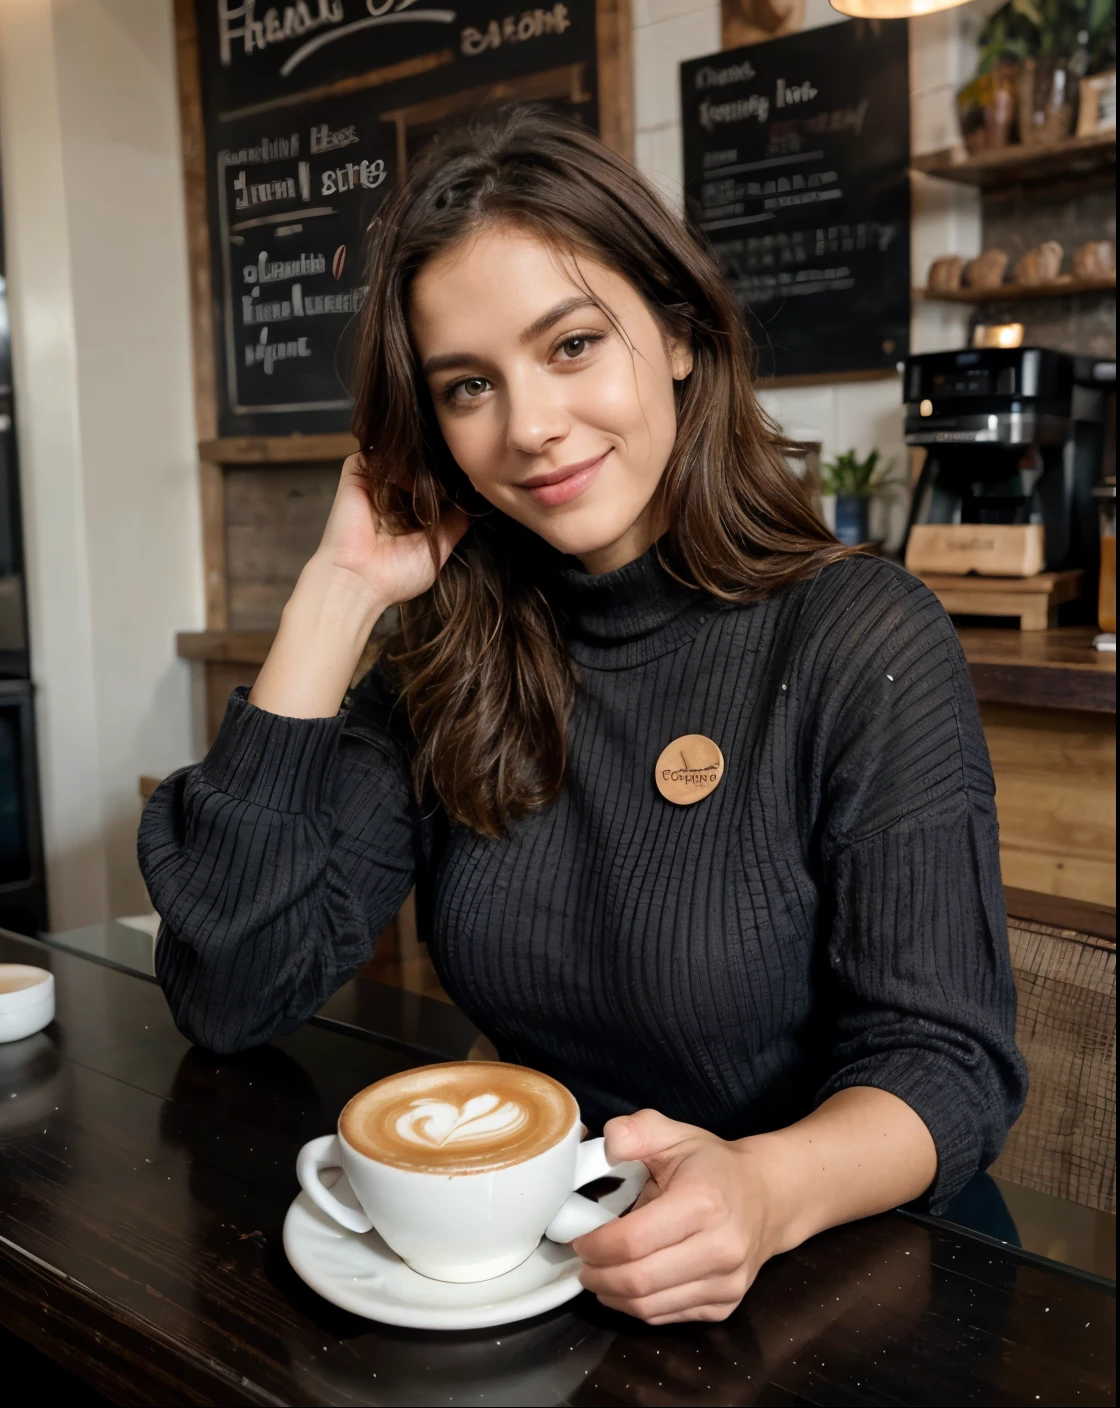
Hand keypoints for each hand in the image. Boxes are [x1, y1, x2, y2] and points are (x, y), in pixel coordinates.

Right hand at [250, 455, 467, 719]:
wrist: (358, 582)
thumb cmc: (394, 576)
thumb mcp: (439, 549)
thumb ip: (456, 524)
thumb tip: (472, 502)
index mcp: (409, 514)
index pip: (433, 485)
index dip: (451, 482)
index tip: (470, 484)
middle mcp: (392, 497)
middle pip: (419, 467)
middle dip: (438, 471)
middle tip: (458, 475)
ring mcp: (374, 485)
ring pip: (400, 459)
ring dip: (420, 467)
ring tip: (437, 486)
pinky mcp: (355, 475)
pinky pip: (376, 455)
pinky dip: (396, 464)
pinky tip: (411, 482)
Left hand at [573, 1110, 783, 1324]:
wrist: (768, 1196)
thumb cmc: (714, 1166)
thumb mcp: (676, 1134)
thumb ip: (637, 1131)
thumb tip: (608, 1143)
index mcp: (703, 1203)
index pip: (633, 1240)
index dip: (596, 1245)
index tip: (579, 1239)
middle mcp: (721, 1248)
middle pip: (639, 1280)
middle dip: (598, 1276)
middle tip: (582, 1264)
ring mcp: (727, 1283)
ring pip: (650, 1307)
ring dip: (613, 1296)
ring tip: (599, 1276)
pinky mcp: (725, 1306)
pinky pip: (669, 1317)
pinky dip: (639, 1306)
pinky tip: (628, 1285)